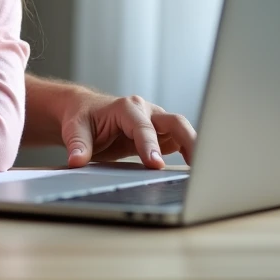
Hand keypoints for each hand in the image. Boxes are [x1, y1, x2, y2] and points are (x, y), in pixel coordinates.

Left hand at [62, 91, 195, 168]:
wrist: (85, 112)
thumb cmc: (82, 118)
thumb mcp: (74, 129)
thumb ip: (77, 145)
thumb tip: (77, 161)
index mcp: (125, 107)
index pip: (143, 127)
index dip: (150, 146)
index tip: (155, 165)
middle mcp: (145, 111)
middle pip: (175, 122)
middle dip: (188, 141)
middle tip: (197, 166)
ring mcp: (155, 122)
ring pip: (182, 131)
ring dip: (195, 148)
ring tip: (205, 171)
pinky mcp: (160, 134)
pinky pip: (179, 143)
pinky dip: (189, 154)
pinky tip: (195, 170)